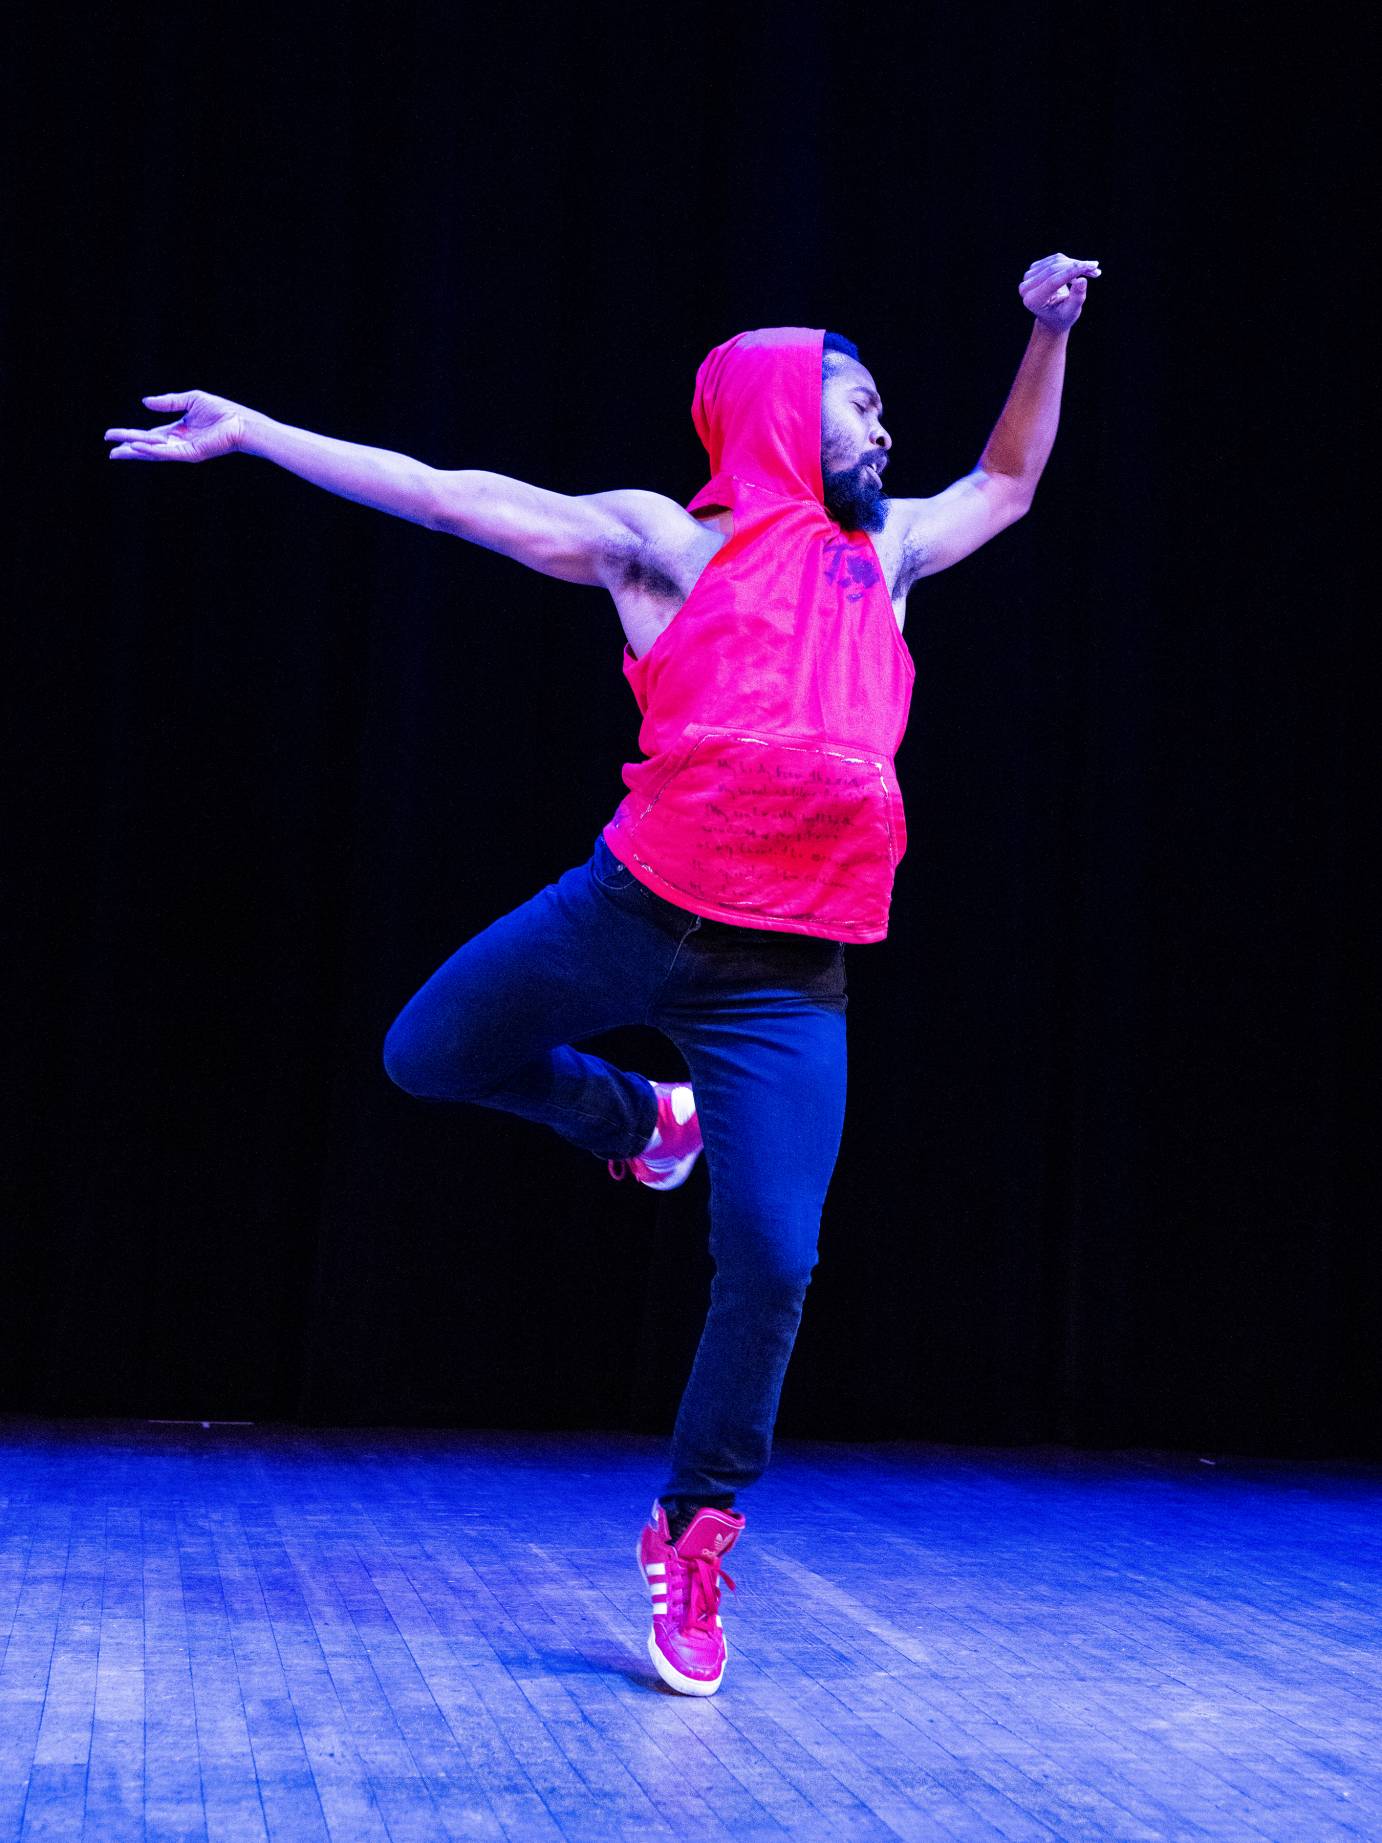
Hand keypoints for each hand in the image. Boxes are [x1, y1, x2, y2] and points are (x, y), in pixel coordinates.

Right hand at [105, 389, 250, 461]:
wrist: (240, 422)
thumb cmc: (221, 411)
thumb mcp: (190, 400)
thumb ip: (168, 402)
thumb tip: (145, 403)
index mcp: (176, 431)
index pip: (148, 435)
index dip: (130, 435)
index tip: (112, 436)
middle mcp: (177, 443)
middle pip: (147, 446)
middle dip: (127, 447)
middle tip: (109, 449)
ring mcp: (183, 450)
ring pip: (154, 452)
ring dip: (135, 451)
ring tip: (117, 451)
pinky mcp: (191, 454)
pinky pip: (167, 453)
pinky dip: (152, 451)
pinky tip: (137, 447)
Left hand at [1019, 253, 1100, 330]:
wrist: (1052, 318)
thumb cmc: (1063, 317)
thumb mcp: (1072, 311)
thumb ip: (1077, 297)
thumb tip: (1082, 280)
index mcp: (1032, 301)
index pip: (1053, 280)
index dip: (1072, 272)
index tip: (1091, 266)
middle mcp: (1026, 288)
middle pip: (1054, 269)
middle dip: (1076, 266)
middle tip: (1095, 267)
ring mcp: (1028, 277)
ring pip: (1056, 261)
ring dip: (1076, 264)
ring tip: (1091, 270)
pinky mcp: (1034, 268)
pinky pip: (1056, 259)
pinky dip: (1070, 262)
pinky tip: (1079, 270)